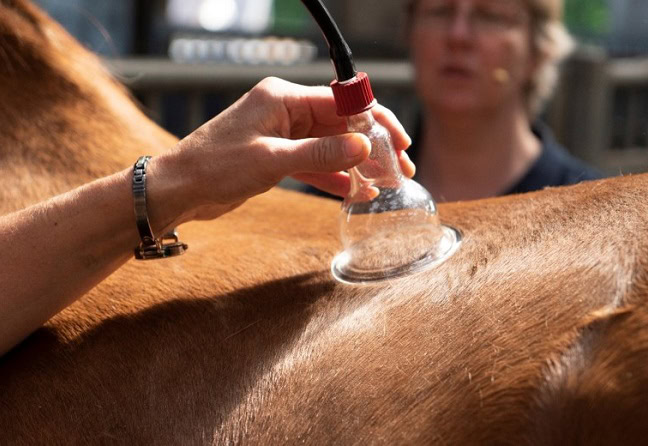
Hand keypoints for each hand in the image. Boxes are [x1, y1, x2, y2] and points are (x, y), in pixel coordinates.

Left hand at [154, 77, 413, 224]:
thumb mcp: (271, 160)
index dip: (375, 121)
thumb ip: (320, 154)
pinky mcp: (277, 156)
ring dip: (357, 165)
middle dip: (372, 146)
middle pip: (341, 124)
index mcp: (282, 98)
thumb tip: (363, 147)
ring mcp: (282, 134)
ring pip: (331, 146)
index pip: (342, 102)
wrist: (179, 189)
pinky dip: (334, 177)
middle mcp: (285, 111)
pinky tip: (356, 191)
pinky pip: (315, 163)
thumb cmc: (215, 167)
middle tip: (400, 169)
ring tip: (386, 184)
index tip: (398, 142)